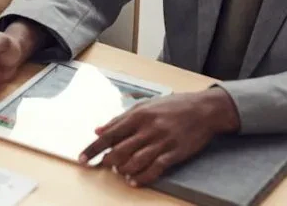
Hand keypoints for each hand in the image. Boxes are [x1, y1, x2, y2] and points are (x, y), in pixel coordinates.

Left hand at [79, 88, 239, 186]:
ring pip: (136, 161)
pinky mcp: (175, 152)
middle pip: (120, 150)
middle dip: (107, 161)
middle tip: (103, 166)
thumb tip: (98, 130)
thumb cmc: (172, 106)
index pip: (109, 134)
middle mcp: (148, 128)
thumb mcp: (144, 105)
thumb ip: (120, 118)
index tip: (82, 158)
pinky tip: (134, 181)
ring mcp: (162, 141)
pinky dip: (142, 177)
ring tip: (119, 172)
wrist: (204, 109)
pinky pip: (156, 168)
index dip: (94, 148)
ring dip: (123, 170)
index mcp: (138, 115)